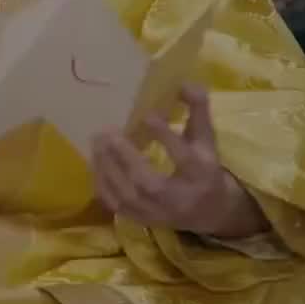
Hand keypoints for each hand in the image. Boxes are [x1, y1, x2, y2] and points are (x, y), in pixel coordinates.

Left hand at [90, 86, 265, 241]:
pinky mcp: (142, 220)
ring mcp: (158, 213)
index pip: (183, 157)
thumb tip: (184, 83)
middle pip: (148, 182)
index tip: (146, 115)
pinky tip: (95, 162)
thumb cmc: (205, 168)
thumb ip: (198, 110)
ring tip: (96, 142)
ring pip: (128, 196)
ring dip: (108, 168)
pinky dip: (102, 184)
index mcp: (201, 173)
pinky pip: (116, 205)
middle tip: (107, 131)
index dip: (165, 136)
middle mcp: (179, 197)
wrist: (209, 212)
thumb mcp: (207, 139)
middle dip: (125, 156)